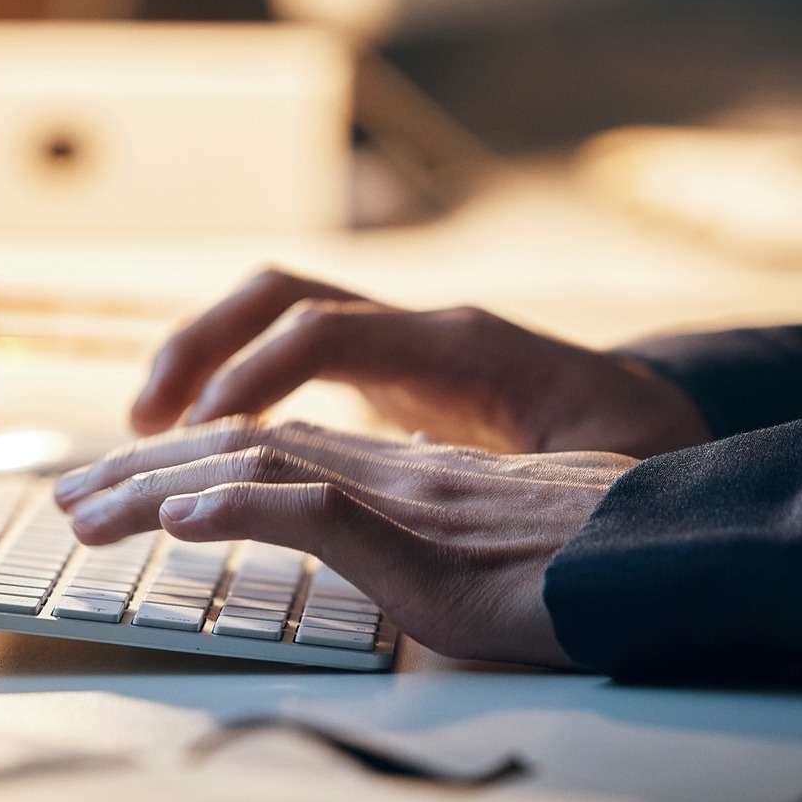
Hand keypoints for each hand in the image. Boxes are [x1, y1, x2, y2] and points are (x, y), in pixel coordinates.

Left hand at [55, 419, 635, 667]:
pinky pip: (313, 515)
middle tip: (68, 500)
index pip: (269, 450)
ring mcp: (401, 501)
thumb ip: (426, 548)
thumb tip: (387, 574)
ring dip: (154, 492)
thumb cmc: (594, 564)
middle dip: (140, 471)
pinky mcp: (421, 546)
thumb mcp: (491, 549)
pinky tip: (176, 527)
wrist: (672, 559)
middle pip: (239, 448)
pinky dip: (236, 514)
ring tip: (85, 518)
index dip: (185, 465)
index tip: (122, 494)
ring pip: (251, 471)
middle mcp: (388, 471)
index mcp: (400, 474)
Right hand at [131, 269, 709, 457]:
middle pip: (281, 296)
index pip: (330, 329)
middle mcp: (420, 329)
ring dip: (201, 363)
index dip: (255, 375)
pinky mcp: (390, 376)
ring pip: (273, 316)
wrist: (663, 422)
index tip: (204, 434)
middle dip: (197, 351)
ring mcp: (401, 345)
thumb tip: (472, 506)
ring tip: (142, 436)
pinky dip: (233, 390)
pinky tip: (198, 450)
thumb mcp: (605, 470)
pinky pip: (290, 359)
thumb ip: (541, 486)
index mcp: (463, 345)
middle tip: (138, 430)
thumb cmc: (637, 453)